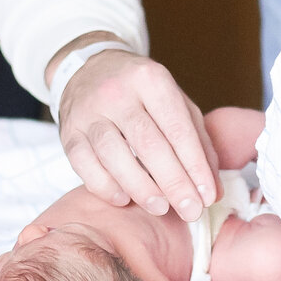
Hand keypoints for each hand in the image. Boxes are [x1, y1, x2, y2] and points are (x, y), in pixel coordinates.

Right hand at [54, 48, 216, 221]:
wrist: (89, 68)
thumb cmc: (140, 92)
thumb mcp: (175, 102)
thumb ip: (198, 143)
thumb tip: (212, 191)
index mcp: (151, 79)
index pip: (177, 128)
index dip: (195, 166)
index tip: (207, 196)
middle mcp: (117, 92)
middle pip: (148, 144)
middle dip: (173, 183)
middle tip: (190, 211)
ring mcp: (88, 111)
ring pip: (114, 155)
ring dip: (141, 188)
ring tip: (161, 208)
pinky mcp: (68, 131)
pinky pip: (84, 165)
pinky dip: (105, 187)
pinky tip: (124, 199)